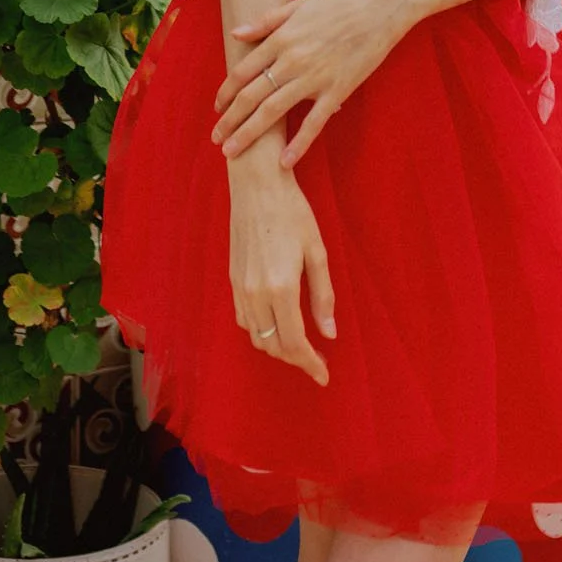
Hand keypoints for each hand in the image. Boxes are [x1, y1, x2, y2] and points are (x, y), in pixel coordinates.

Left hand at [213, 0, 412, 165]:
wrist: (378, 10)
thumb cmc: (338, 6)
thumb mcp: (297, 6)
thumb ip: (265, 21)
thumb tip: (236, 33)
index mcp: (281, 39)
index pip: (243, 71)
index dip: (226, 92)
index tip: (217, 108)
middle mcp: (291, 60)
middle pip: (251, 95)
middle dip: (230, 120)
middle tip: (216, 138)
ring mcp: (313, 78)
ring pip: (273, 111)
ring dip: (249, 133)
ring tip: (232, 151)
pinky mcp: (336, 90)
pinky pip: (313, 122)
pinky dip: (298, 143)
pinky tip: (284, 161)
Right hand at [227, 137, 334, 384]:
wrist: (256, 185)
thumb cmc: (293, 212)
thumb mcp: (317, 251)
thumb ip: (322, 295)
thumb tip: (329, 334)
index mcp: (281, 287)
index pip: (295, 342)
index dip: (310, 364)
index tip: (324, 376)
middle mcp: (256, 293)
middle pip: (273, 346)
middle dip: (296, 359)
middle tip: (316, 361)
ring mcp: (240, 287)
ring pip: (256, 337)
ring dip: (277, 348)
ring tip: (299, 346)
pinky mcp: (232, 279)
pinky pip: (244, 320)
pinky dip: (260, 332)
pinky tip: (275, 325)